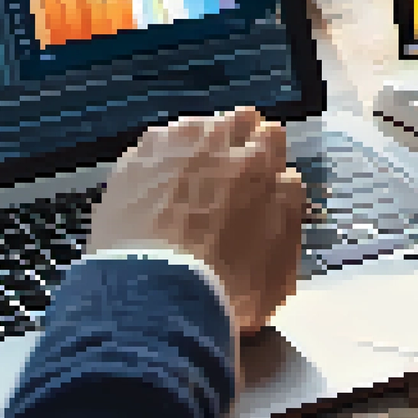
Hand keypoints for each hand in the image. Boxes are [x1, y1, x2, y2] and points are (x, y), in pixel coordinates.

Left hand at [90, 107, 305, 336]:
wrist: (154, 296)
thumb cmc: (226, 288)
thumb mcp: (281, 260)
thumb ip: (287, 209)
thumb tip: (284, 180)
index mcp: (257, 164)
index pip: (272, 135)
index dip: (269, 155)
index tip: (265, 172)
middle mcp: (213, 143)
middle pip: (233, 120)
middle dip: (237, 139)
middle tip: (231, 171)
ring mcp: (168, 149)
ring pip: (192, 127)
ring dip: (198, 144)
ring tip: (192, 177)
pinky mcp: (131, 163)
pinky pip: (154, 145)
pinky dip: (162, 158)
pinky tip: (159, 184)